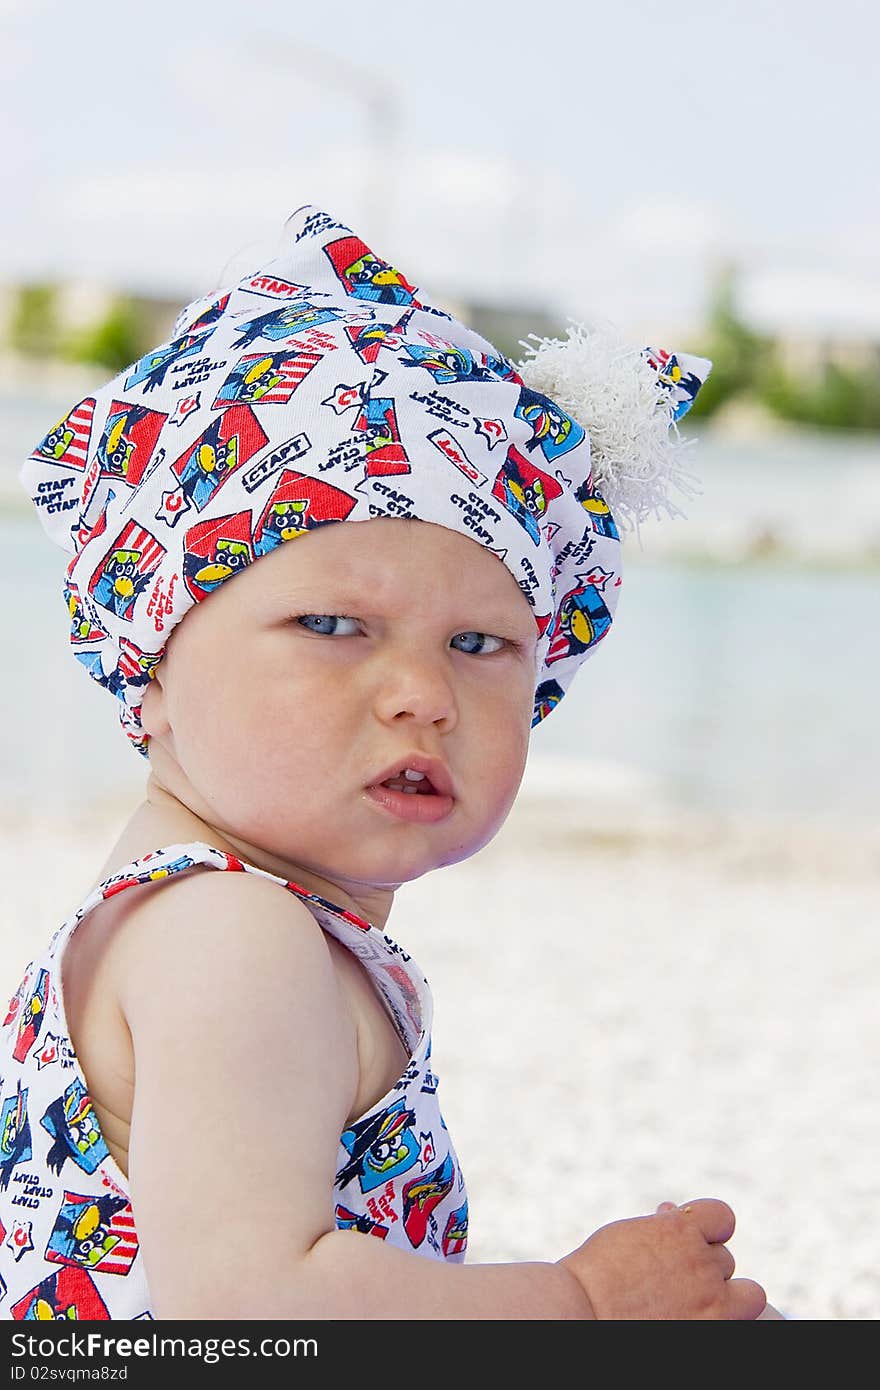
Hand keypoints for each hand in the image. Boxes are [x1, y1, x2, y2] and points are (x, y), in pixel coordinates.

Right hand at [558, 1198, 766, 1319]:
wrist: (581, 1311)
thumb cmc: (596, 1272)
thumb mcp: (630, 1234)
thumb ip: (661, 1226)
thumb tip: (673, 1211)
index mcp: (679, 1229)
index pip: (722, 1218)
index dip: (709, 1230)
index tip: (693, 1242)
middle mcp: (701, 1262)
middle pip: (724, 1260)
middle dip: (705, 1269)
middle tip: (673, 1284)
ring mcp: (711, 1302)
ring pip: (745, 1295)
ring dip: (720, 1298)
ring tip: (686, 1307)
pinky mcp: (713, 1330)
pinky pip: (741, 1323)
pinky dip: (725, 1321)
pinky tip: (694, 1321)